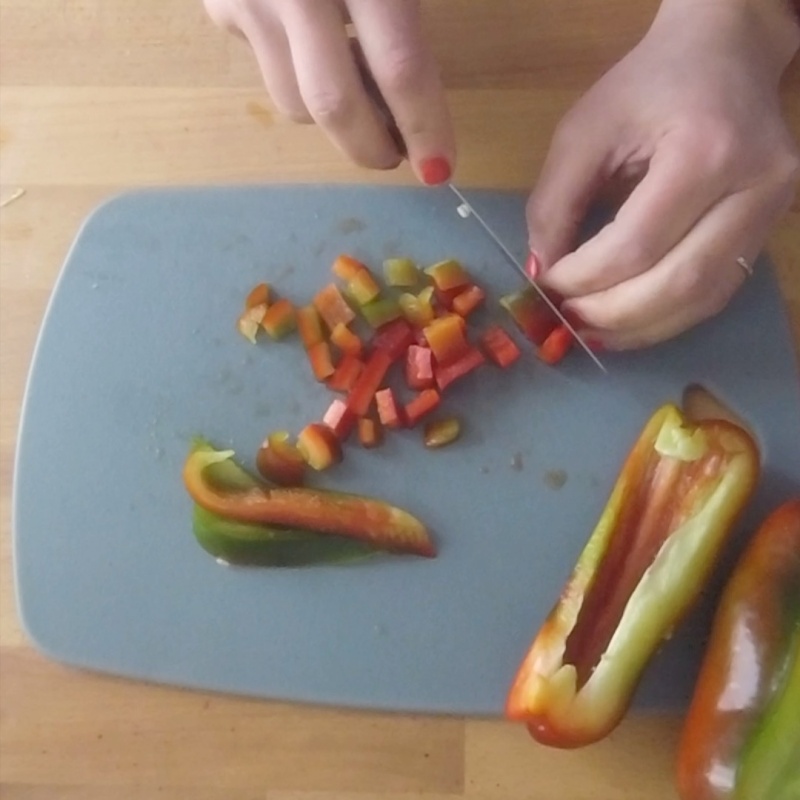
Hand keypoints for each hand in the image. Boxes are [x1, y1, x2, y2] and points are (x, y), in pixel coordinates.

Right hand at [204, 0, 454, 182]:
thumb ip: (404, 15)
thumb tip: (413, 97)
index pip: (399, 68)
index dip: (424, 127)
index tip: (440, 170)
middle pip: (331, 104)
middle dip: (370, 147)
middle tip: (396, 155)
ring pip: (293, 102)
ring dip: (335, 114)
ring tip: (362, 91)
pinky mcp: (219, 6)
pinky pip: (268, 69)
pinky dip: (301, 75)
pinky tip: (318, 45)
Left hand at [526, 0, 799, 349]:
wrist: (726, 53)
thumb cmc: (649, 84)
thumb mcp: (584, 130)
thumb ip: (554, 202)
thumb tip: (540, 271)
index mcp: (706, 150)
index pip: (636, 245)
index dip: (583, 278)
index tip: (546, 283)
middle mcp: (753, 187)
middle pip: (678, 283)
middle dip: (611, 314)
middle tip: (567, 320)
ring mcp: (771, 213)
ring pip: (703, 299)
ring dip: (639, 329)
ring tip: (591, 332)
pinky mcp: (768, 230)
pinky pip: (716, 293)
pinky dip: (666, 318)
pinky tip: (626, 323)